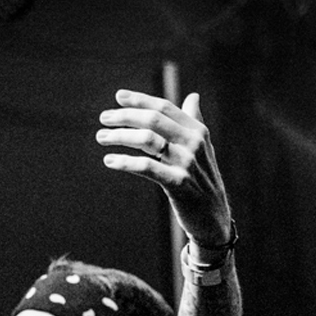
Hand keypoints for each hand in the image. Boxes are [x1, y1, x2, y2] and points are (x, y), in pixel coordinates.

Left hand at [96, 89, 231, 250]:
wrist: (214, 219)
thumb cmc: (203, 182)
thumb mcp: (203, 149)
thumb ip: (194, 122)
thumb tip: (193, 96)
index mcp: (198, 131)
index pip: (165, 108)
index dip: (140, 100)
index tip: (118, 97)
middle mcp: (194, 143)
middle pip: (153, 120)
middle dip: (125, 116)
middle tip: (104, 118)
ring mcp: (186, 163)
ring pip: (147, 139)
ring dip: (120, 136)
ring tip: (102, 137)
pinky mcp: (178, 184)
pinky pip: (146, 167)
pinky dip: (125, 162)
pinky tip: (109, 160)